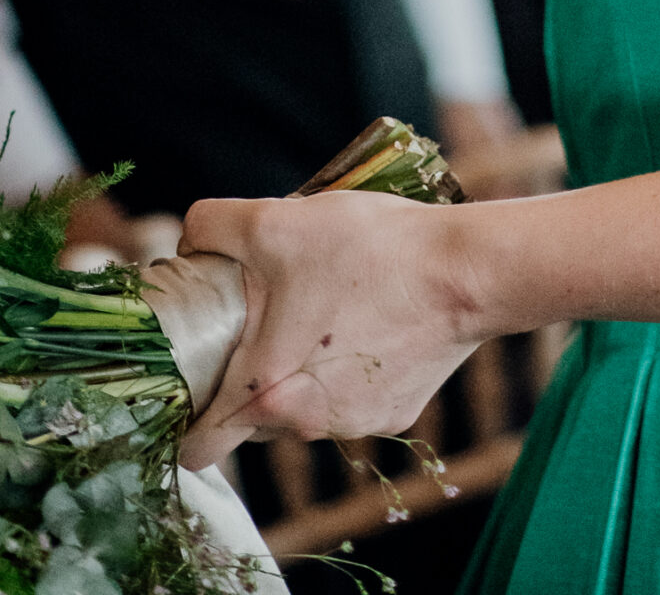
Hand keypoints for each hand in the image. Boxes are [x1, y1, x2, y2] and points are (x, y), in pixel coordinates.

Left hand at [175, 191, 470, 469]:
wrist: (466, 270)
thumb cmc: (371, 249)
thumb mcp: (278, 221)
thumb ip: (213, 227)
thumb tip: (188, 238)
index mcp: (265, 392)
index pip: (200, 446)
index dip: (186, 418)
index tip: (194, 381)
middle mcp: (305, 425)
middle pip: (251, 422)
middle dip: (248, 381)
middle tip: (263, 326)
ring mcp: (354, 424)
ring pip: (302, 410)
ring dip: (301, 373)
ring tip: (324, 312)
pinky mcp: (395, 413)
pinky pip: (353, 399)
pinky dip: (351, 370)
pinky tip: (370, 322)